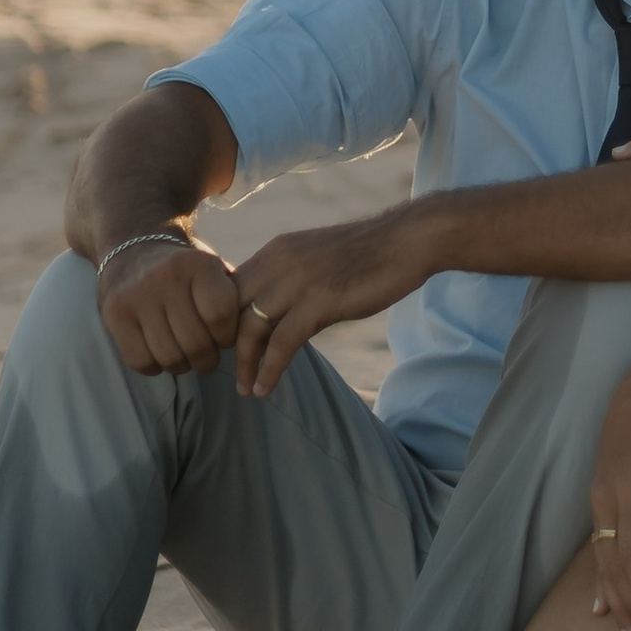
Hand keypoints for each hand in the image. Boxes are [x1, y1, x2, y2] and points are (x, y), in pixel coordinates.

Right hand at [98, 236, 244, 376]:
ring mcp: (136, 296)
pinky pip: (140, 361)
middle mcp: (165, 278)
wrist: (133, 244)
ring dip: (182, 366)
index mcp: (197, 265)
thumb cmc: (184, 268)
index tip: (226, 339)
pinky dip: (155, 367)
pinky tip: (161, 355)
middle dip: (207, 360)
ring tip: (186, 358)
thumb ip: (233, 297)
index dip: (228, 337)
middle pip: (195, 343)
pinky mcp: (114, 314)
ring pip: (168, 357)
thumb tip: (255, 335)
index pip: (220, 316)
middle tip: (208, 358)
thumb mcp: (212, 268)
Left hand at [231, 209, 434, 398]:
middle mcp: (278, 262)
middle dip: (225, 345)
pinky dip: (269, 369)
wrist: (408, 241)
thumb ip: (291, 284)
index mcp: (276, 251)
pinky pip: (282, 342)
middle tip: (231, 372)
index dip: (223, 321)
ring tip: (245, 389)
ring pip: (250, 328)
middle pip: (231, 309)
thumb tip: (277, 320)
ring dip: (245, 364)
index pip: (229, 288)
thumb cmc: (369, 254)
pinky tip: (264, 388)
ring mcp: (297, 281)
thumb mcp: (317, 262)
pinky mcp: (319, 301)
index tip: (227, 348)